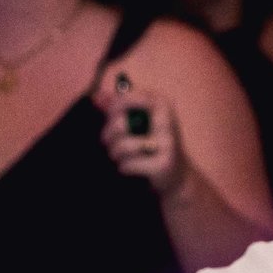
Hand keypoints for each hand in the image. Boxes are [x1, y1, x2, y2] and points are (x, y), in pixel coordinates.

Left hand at [97, 69, 186, 196]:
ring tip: (117, 156)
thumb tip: (96, 97)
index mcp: (161, 104)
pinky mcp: (164, 165)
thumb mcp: (137, 120)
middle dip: (108, 135)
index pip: (127, 98)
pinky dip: (123, 167)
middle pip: (121, 124)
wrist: (177, 176)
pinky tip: (128, 167)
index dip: (111, 108)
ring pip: (123, 146)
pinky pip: (128, 164)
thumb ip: (117, 107)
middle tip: (108, 142)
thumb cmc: (152, 144)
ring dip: (114, 153)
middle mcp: (167, 121)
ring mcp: (167, 144)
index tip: (108, 117)